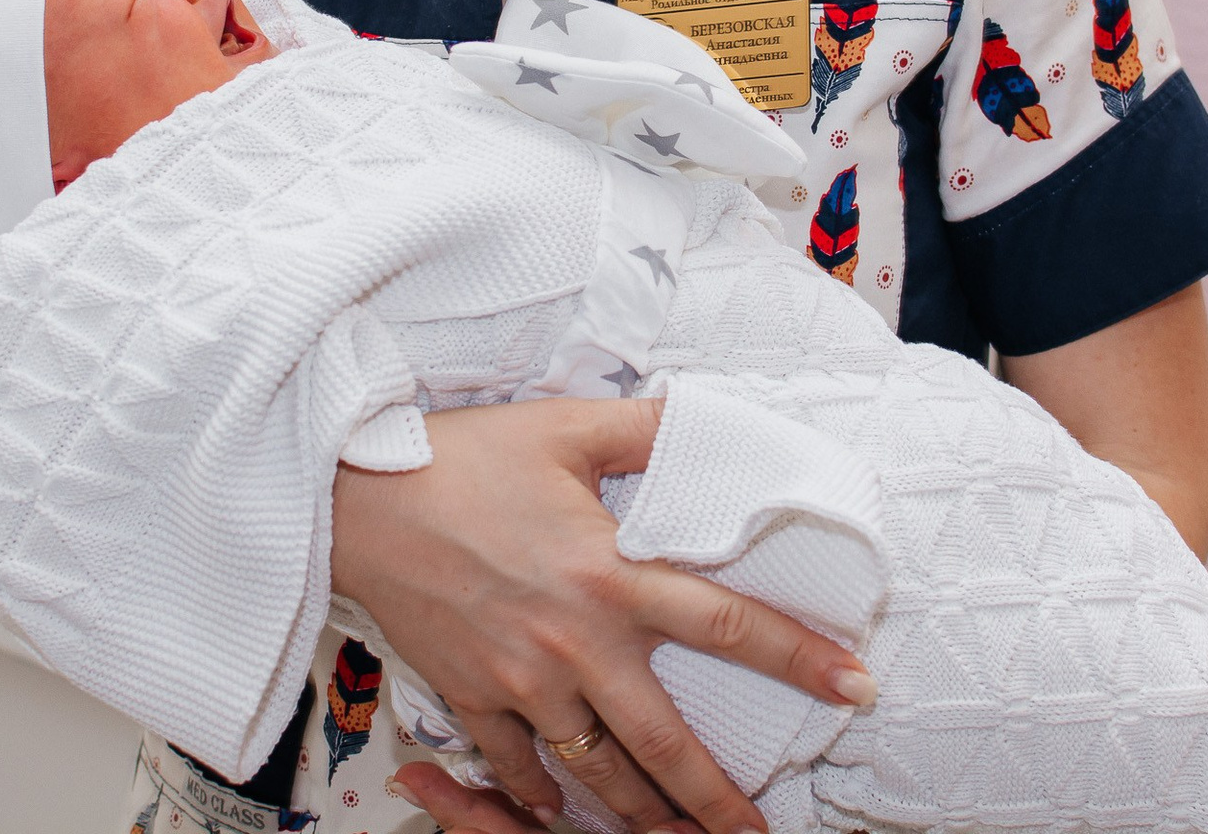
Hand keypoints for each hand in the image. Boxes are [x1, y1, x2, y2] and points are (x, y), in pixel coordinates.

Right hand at [331, 398, 875, 833]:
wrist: (353, 496)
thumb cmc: (461, 456)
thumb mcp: (568, 425)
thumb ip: (648, 426)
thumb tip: (708, 416)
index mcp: (611, 575)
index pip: (727, 626)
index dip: (799, 658)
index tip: (855, 685)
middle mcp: (576, 643)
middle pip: (667, 743)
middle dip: (720, 800)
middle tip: (760, 832)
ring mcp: (520, 682)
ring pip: (599, 773)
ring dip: (644, 815)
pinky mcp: (470, 699)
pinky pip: (518, 769)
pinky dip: (545, 798)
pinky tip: (565, 810)